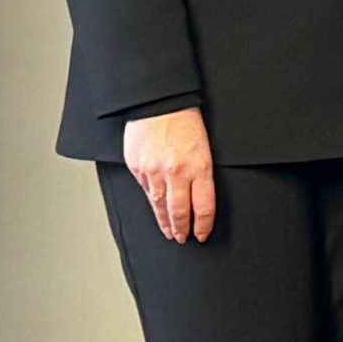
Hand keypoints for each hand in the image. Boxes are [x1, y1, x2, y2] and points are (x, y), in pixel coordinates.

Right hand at [123, 107, 214, 242]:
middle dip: (182, 229)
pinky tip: (154, 208)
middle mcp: (176, 173)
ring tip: (169, 232)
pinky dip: (150, 202)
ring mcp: (154, 172)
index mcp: (199, 166)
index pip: (204, 206)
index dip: (204, 224)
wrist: (158, 103)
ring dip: (165, 222)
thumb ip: (200, 171)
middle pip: (180, 212)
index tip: (203, 234)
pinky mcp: (137, 168)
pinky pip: (144, 190)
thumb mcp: (205, 145)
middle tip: (183, 238)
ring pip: (159, 206)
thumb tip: (198, 194)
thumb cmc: (185, 120)